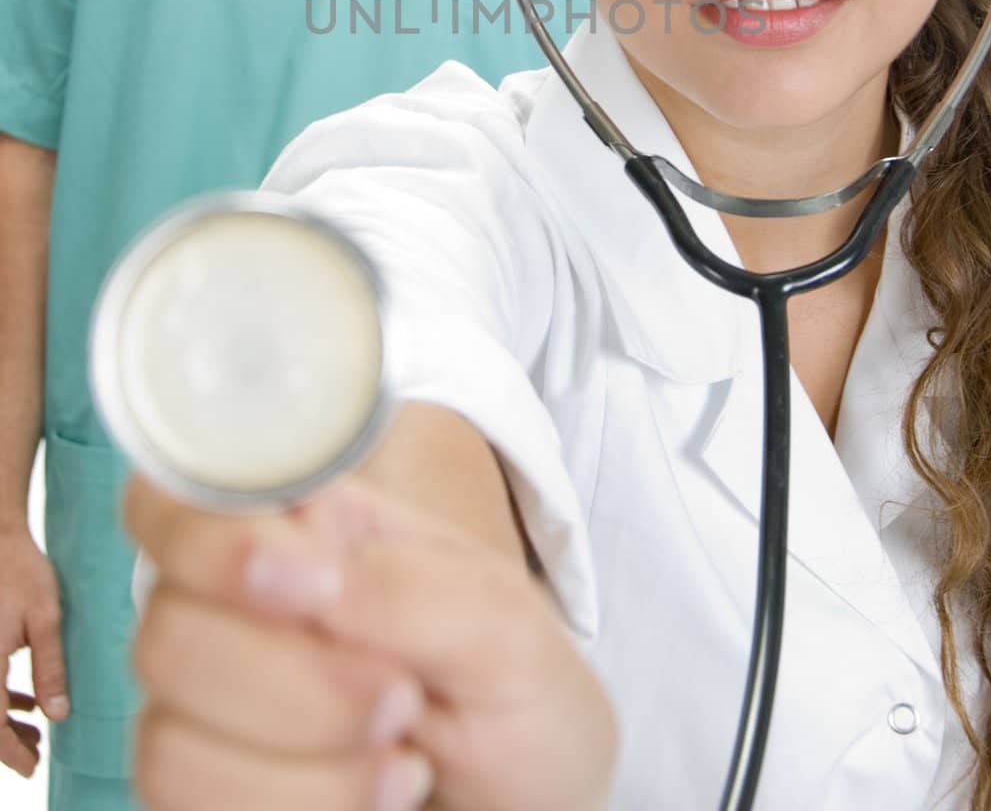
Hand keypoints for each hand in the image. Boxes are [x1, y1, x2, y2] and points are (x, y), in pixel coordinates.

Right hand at [0, 526, 68, 777]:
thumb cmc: (21, 571)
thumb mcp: (45, 619)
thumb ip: (50, 668)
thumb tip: (59, 714)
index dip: (10, 752)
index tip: (32, 766)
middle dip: (7, 742)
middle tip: (36, 754)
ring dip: (2, 721)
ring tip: (36, 731)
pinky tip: (25, 701)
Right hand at [125, 473, 616, 810]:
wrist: (537, 799)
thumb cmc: (518, 690)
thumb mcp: (503, 623)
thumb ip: (408, 585)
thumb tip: (307, 571)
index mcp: (302, 535)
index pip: (178, 497)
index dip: (214, 542)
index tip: (312, 590)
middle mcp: (237, 612)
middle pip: (167, 631)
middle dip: (296, 684)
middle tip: (401, 695)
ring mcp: (212, 710)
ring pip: (167, 740)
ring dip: (303, 766)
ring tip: (400, 756)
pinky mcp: (209, 788)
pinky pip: (181, 805)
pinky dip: (292, 809)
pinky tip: (371, 799)